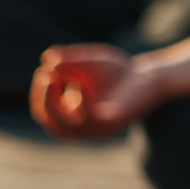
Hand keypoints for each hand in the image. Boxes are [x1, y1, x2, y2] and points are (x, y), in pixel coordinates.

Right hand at [31, 44, 162, 139]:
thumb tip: (48, 60)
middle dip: (42, 99)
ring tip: (53, 78)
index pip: (45, 115)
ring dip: (54, 103)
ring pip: (65, 128)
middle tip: (44, 75)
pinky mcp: (115, 122)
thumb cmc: (118, 72)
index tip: (43, 72)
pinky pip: (90, 119)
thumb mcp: (88, 62)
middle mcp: (84, 128)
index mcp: (73, 117)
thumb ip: (69, 60)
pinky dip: (79, 102)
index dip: (38, 96)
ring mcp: (99, 128)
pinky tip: (78, 85)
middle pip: (51, 124)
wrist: (151, 76)